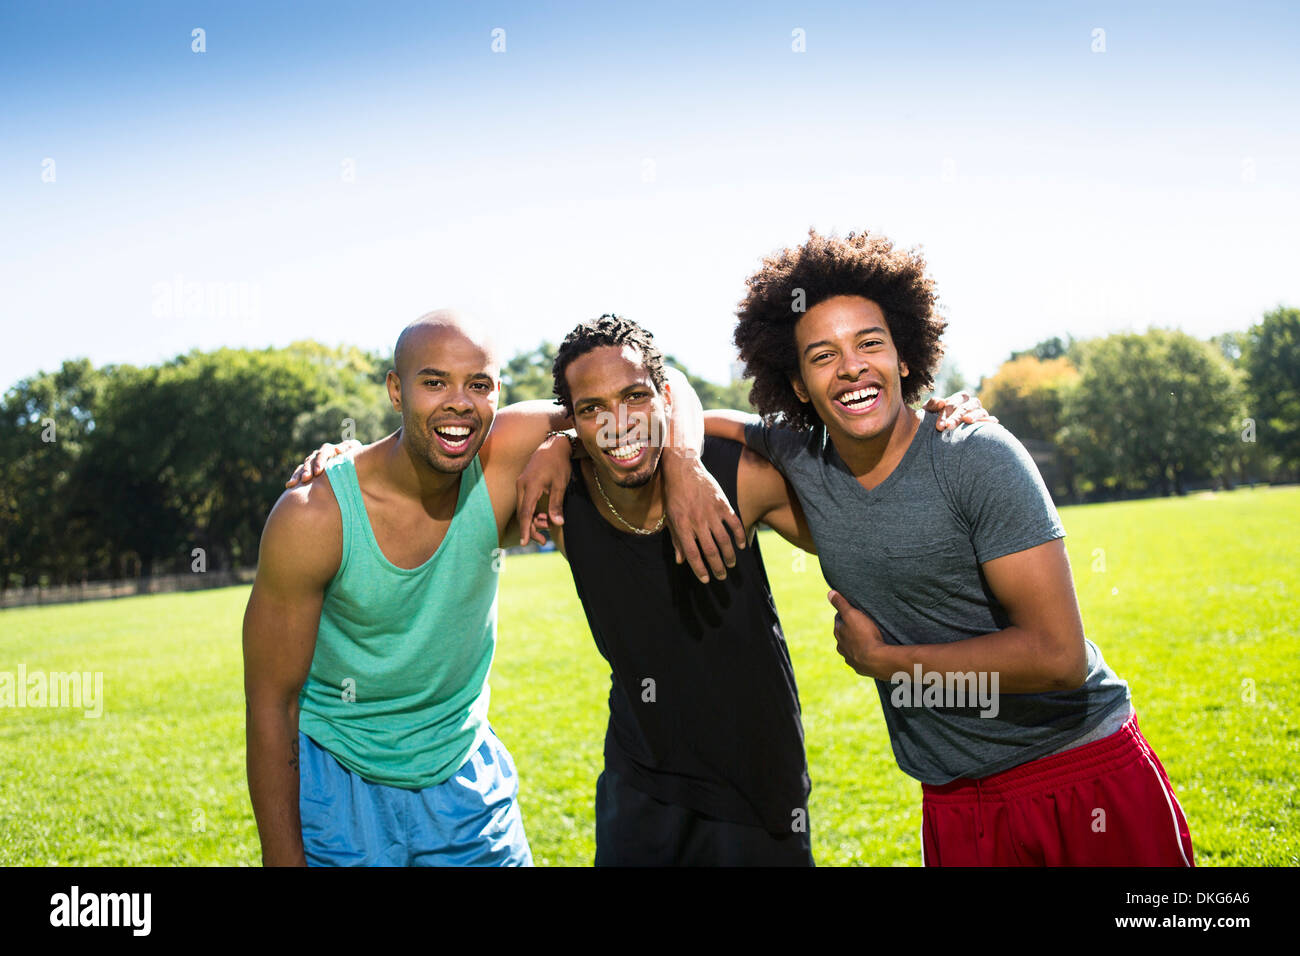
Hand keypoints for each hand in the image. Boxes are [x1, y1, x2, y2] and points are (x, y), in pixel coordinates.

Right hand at [285, 439, 361, 487]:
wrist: (359, 466)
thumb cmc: (360, 461)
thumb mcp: (357, 454)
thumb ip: (351, 450)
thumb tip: (339, 450)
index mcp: (333, 450)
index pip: (324, 452)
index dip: (320, 461)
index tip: (318, 472)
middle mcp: (322, 454)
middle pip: (312, 459)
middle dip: (308, 469)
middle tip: (306, 479)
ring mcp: (316, 461)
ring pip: (304, 465)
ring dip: (299, 474)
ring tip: (293, 484)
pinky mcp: (311, 470)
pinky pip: (300, 472)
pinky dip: (295, 478)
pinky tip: (289, 485)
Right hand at [516, 434, 572, 545]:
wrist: (552, 446)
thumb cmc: (558, 464)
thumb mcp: (561, 484)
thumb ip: (557, 504)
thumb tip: (557, 523)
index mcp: (530, 486)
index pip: (526, 512)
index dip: (526, 529)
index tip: (524, 543)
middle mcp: (521, 486)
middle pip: (522, 513)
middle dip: (531, 528)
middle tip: (544, 541)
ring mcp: (521, 484)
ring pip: (523, 509)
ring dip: (533, 520)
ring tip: (547, 527)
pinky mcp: (523, 484)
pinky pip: (524, 503)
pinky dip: (532, 512)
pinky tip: (543, 517)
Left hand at [661, 450, 745, 582]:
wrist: (683, 468)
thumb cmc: (673, 495)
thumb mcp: (669, 518)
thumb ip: (676, 540)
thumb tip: (680, 561)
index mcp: (682, 525)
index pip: (692, 554)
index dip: (699, 569)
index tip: (705, 580)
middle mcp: (697, 521)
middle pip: (710, 551)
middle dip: (717, 567)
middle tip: (721, 576)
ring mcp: (711, 512)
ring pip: (724, 540)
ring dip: (729, 556)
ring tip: (731, 565)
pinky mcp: (722, 503)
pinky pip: (734, 523)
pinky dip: (739, 536)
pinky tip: (741, 545)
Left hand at [829, 590, 889, 678]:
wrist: (877, 660)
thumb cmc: (864, 635)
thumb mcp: (852, 614)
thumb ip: (841, 604)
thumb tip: (829, 593)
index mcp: (838, 634)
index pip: (839, 621)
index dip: (845, 615)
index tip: (853, 612)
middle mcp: (842, 647)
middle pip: (844, 636)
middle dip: (850, 630)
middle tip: (862, 625)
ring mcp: (851, 659)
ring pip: (852, 649)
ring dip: (857, 644)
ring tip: (868, 639)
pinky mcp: (861, 668)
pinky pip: (861, 660)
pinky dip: (864, 656)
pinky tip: (872, 653)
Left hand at [924, 391, 997, 430]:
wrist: (941, 434)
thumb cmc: (933, 421)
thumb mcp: (928, 414)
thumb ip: (931, 406)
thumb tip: (941, 402)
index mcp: (957, 399)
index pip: (953, 402)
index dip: (945, 413)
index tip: (939, 426)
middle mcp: (970, 404)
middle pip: (966, 406)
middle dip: (957, 416)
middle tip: (949, 426)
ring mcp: (979, 412)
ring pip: (979, 410)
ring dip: (974, 415)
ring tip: (968, 421)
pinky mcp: (985, 422)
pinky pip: (990, 420)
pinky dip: (990, 420)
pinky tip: (992, 423)